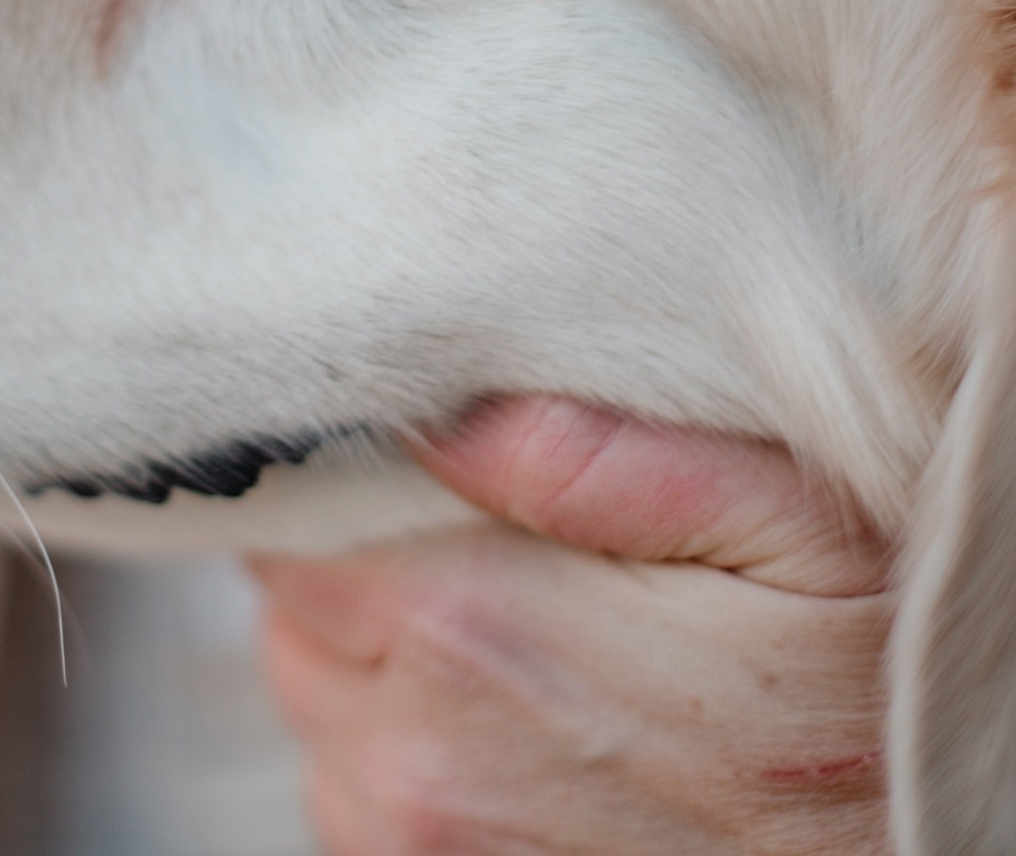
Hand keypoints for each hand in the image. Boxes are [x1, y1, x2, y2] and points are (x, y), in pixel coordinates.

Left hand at [250, 399, 893, 853]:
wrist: (934, 854)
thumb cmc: (864, 692)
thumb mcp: (780, 522)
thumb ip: (587, 454)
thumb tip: (432, 413)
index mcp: (474, 629)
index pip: (294, 520)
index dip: (336, 477)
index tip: (402, 461)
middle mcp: (418, 759)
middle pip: (290, 613)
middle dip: (356, 560)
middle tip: (472, 541)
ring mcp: (421, 851)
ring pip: (313, 704)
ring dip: (371, 658)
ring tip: (501, 635)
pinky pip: (349, 794)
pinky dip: (395, 745)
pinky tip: (503, 721)